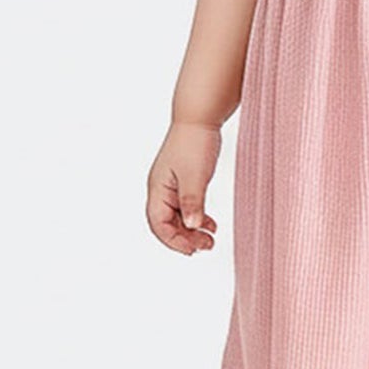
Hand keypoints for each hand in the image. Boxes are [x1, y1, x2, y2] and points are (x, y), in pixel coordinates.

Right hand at [146, 122, 221, 254]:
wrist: (200, 118)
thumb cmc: (195, 142)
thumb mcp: (196, 176)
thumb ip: (193, 202)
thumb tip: (191, 227)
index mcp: (158, 189)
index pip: (158, 224)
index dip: (174, 241)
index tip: (193, 250)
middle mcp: (160, 189)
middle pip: (166, 224)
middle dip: (185, 238)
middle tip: (207, 246)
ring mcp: (170, 185)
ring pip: (177, 217)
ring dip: (191, 230)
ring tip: (210, 239)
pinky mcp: (182, 180)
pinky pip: (185, 206)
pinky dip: (197, 217)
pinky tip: (210, 224)